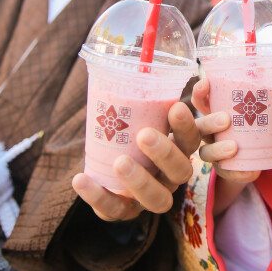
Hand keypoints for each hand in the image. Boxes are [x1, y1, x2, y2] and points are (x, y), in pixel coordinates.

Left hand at [72, 100, 228, 221]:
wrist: (110, 168)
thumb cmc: (132, 132)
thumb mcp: (142, 115)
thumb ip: (146, 94)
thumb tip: (146, 60)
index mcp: (179, 151)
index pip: (191, 141)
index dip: (186, 127)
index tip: (175, 107)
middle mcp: (170, 177)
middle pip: (180, 171)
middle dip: (164, 153)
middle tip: (144, 135)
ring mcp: (150, 197)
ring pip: (156, 199)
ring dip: (140, 181)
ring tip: (120, 162)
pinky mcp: (125, 211)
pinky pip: (114, 210)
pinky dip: (97, 196)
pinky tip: (80, 178)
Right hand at [191, 79, 271, 214]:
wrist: (257, 159)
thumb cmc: (257, 128)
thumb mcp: (266, 116)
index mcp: (217, 113)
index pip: (202, 101)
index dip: (200, 92)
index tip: (206, 84)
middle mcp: (209, 132)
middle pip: (199, 126)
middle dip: (209, 121)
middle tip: (226, 119)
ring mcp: (214, 152)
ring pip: (206, 152)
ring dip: (218, 149)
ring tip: (234, 147)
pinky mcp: (223, 170)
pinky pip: (225, 173)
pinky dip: (237, 173)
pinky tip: (250, 172)